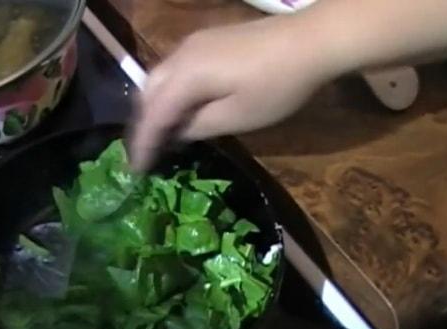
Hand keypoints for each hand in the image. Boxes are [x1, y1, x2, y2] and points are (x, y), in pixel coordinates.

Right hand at [128, 15, 331, 170]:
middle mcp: (180, 55)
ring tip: (163, 135)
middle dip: (144, 124)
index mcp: (185, 76)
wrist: (310, 39)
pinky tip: (183, 108)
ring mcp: (193, 43)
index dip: (142, 144)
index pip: (152, 115)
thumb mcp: (237, 117)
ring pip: (159, 77)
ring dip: (156, 107)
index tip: (136, 170)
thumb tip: (174, 133)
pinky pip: (175, 69)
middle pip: (148, 92)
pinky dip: (170, 92)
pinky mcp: (208, 40)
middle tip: (148, 153)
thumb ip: (198, 127)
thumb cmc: (276, 86)